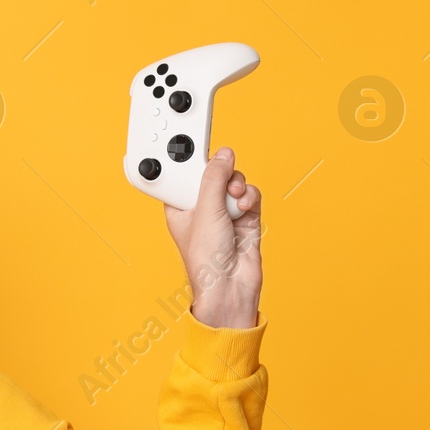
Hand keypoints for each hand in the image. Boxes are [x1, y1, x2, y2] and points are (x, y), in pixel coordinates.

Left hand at [163, 147, 260, 329]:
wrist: (230, 287)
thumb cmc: (205, 260)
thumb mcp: (205, 211)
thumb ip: (214, 179)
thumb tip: (223, 154)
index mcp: (180, 206)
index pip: (183, 175)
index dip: (188, 161)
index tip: (193, 142)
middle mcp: (202, 207)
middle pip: (212, 173)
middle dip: (220, 171)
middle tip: (221, 169)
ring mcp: (224, 212)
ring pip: (233, 181)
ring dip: (236, 185)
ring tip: (234, 196)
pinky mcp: (245, 216)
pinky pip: (249, 194)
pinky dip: (249, 196)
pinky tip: (245, 206)